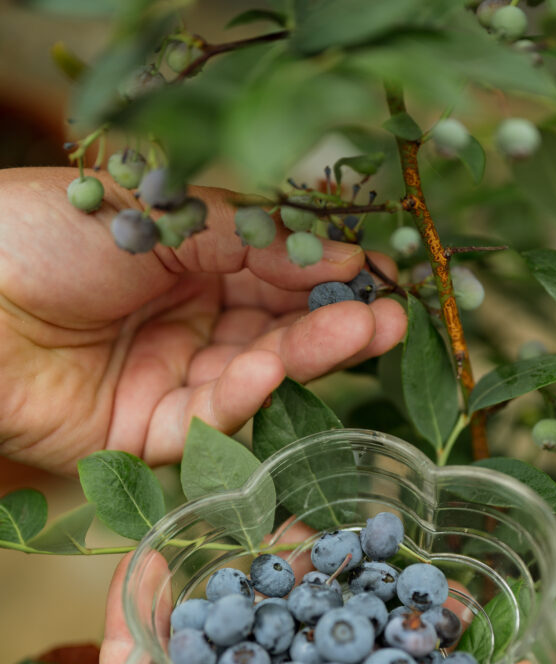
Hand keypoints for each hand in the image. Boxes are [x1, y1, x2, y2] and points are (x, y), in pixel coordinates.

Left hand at [0, 167, 405, 474]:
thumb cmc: (41, 236)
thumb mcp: (155, 215)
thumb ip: (247, 239)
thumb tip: (338, 254)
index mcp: (183, 260)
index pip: (272, 271)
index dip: (326, 274)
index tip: (383, 274)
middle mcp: (184, 322)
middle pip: (273, 328)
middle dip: (333, 322)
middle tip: (392, 315)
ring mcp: (169, 379)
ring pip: (254, 375)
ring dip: (307, 357)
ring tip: (365, 333)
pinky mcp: (148, 435)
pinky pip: (208, 419)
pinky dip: (242, 394)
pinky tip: (275, 366)